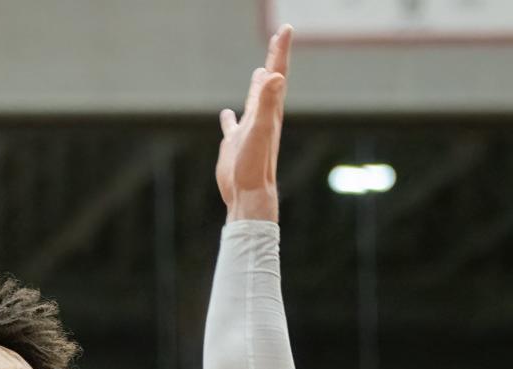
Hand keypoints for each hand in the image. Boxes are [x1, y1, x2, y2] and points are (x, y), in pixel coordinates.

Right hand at [215, 24, 291, 220]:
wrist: (248, 195)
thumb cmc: (254, 165)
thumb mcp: (259, 130)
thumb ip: (266, 102)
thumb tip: (276, 76)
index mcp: (270, 111)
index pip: (277, 74)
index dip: (280, 51)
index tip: (285, 29)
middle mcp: (262, 118)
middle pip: (270, 82)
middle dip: (274, 59)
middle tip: (279, 39)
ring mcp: (248, 131)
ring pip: (255, 101)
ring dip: (257, 85)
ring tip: (259, 71)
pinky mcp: (235, 145)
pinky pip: (233, 125)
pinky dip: (231, 117)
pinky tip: (227, 114)